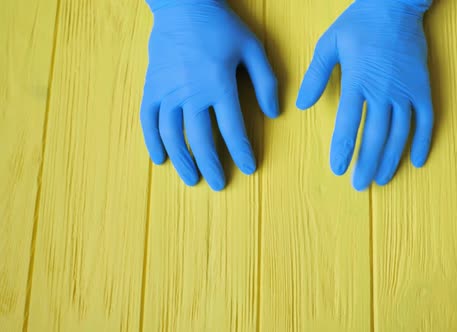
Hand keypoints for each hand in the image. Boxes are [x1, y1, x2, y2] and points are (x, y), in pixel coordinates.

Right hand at [141, 0, 277, 189]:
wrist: (183, 5)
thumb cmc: (221, 26)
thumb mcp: (252, 48)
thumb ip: (266, 82)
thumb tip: (275, 113)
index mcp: (218, 85)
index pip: (232, 129)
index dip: (241, 152)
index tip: (248, 168)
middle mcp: (191, 93)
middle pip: (201, 140)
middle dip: (212, 166)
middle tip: (219, 184)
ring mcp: (167, 92)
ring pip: (173, 136)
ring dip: (183, 161)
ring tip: (192, 179)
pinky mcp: (151, 88)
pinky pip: (148, 121)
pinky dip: (152, 142)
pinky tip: (161, 160)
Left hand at [296, 0, 433, 190]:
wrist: (396, 3)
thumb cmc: (360, 22)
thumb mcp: (329, 44)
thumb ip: (315, 75)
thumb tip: (302, 106)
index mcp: (357, 80)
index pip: (348, 123)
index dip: (343, 148)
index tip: (338, 169)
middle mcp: (383, 90)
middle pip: (375, 135)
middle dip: (367, 163)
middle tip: (360, 185)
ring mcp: (406, 90)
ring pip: (400, 133)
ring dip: (391, 159)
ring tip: (383, 179)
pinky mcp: (422, 87)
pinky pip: (426, 120)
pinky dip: (423, 141)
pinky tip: (418, 160)